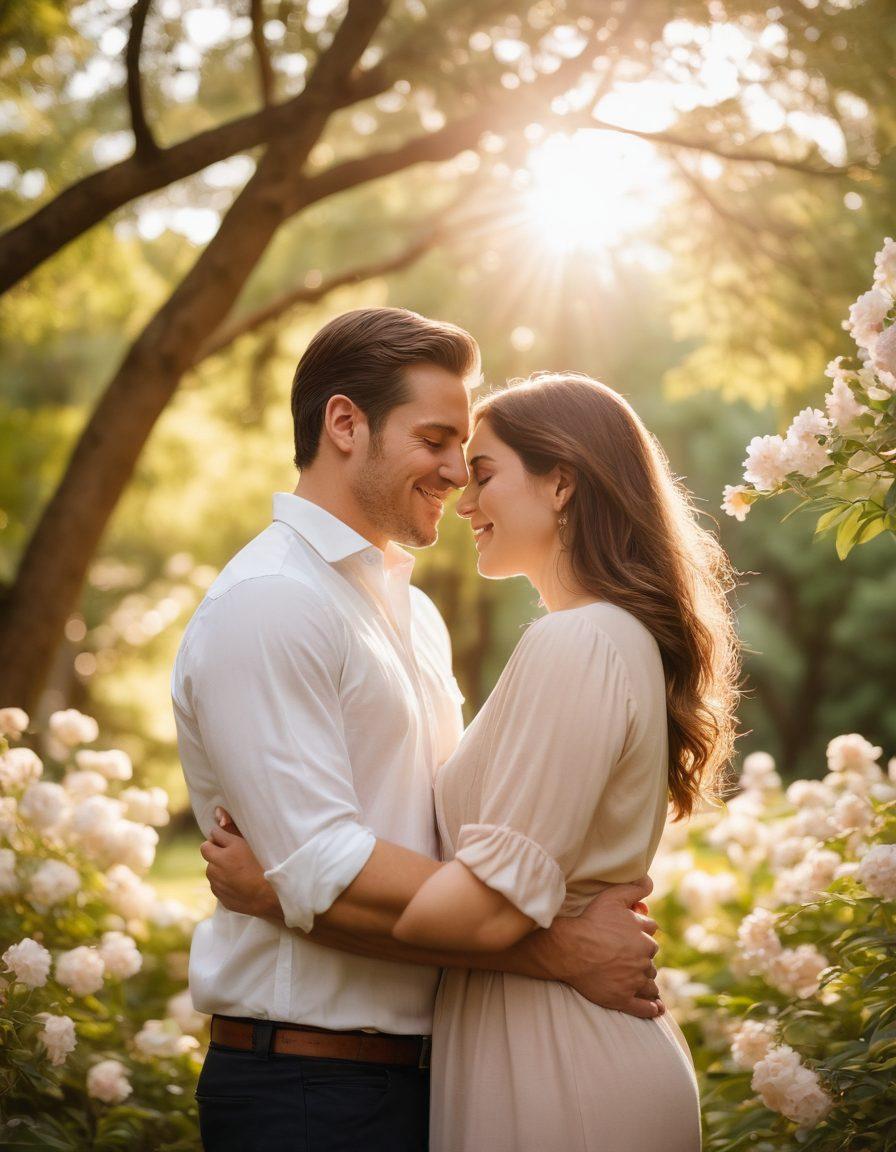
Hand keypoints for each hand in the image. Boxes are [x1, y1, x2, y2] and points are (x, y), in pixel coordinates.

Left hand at [200, 811, 281, 919]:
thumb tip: (217, 812)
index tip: (232, 841)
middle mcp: (217, 867)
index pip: (213, 835)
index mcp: (226, 851)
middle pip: (207, 852)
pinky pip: (217, 886)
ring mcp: (217, 884)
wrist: (272, 897)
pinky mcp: (220, 897)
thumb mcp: (249, 842)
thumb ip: (231, 827)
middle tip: (234, 855)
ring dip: (219, 868)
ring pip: (211, 870)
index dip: (222, 837)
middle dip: (216, 852)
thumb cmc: (265, 864)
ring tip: (239, 870)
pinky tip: (239, 883)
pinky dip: (224, 883)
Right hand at [541, 876, 664, 1019]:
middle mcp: (643, 959)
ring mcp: (634, 981)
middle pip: (651, 959)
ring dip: (647, 981)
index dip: (641, 932)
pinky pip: (644, 1008)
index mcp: (644, 936)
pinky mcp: (623, 999)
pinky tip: (656, 1008)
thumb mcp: (612, 898)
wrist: (569, 949)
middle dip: (643, 957)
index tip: (631, 935)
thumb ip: (634, 889)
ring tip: (639, 981)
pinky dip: (651, 1008)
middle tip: (628, 956)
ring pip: (649, 983)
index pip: (651, 933)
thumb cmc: (590, 921)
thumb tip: (650, 883)